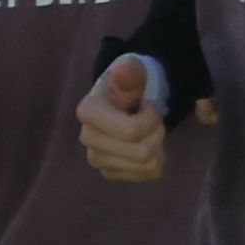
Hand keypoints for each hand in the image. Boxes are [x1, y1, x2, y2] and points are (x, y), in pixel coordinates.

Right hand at [75, 55, 169, 183]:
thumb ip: (130, 73)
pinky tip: (146, 145)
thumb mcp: (131, 75)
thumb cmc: (127, 90)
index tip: (149, 105)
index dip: (152, 119)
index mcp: (88, 112)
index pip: (132, 131)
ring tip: (149, 132)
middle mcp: (87, 139)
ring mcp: (97, 159)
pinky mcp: (109, 173)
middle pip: (142, 152)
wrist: (120, 105)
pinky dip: (156, 160)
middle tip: (152, 121)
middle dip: (157, 133)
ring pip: (147, 165)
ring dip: (157, 146)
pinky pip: (147, 174)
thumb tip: (125, 69)